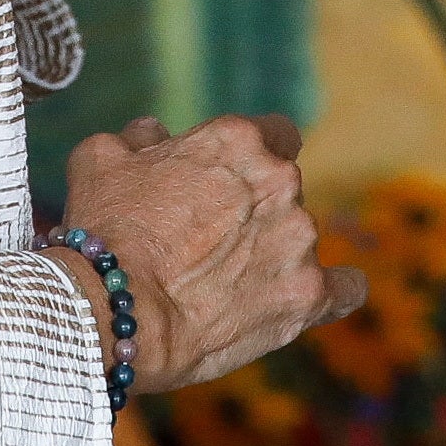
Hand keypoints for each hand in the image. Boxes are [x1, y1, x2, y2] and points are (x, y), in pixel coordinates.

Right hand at [63, 113, 363, 392]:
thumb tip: (154, 133)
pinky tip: (313, 297)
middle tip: (209, 240)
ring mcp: (299, 240)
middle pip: (284, 187)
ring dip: (274, 251)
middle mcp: (280, 181)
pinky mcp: (308, 296)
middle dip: (254, 207)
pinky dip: (332, 292)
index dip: (249, 158)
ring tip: (226, 285)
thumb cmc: (105, 231)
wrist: (118, 313)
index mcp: (238, 140)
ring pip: (300, 238)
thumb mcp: (101, 158)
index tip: (226, 182)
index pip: (273, 133)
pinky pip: (344, 289)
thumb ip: (137, 136)